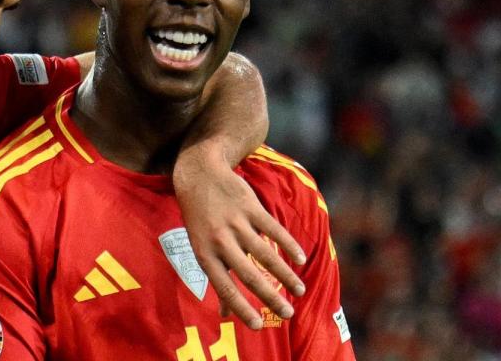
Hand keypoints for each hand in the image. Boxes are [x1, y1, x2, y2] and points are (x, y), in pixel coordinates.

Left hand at [174, 147, 306, 329]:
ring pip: (265, 254)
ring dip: (285, 275)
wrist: (200, 175)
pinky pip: (273, 229)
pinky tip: (299, 259)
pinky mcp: (250, 207)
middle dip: (270, 297)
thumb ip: (216, 279)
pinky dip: (288, 245)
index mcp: (205, 254)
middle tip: (288, 314)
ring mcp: (235, 223)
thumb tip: (224, 314)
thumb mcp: (200, 247)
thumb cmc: (200, 218)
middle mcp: (220, 241)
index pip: (224, 287)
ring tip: (300, 290)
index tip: (257, 326)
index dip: (240, 308)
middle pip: (248, 274)